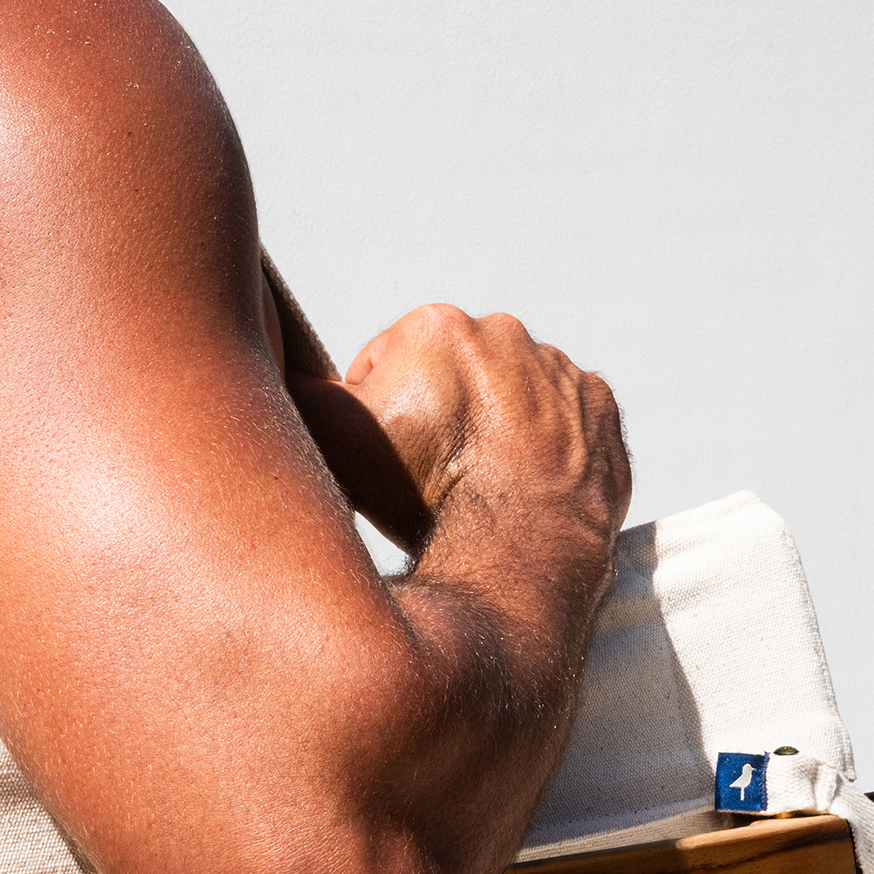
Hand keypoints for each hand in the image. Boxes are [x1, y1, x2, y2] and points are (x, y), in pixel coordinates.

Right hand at [316, 305, 629, 556]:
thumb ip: (295, 394)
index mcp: (436, 326)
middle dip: (439, 410)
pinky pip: (565, 415)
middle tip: (432, 471)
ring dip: (494, 423)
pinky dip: (546, 441)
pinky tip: (526, 479)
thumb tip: (271, 364)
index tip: (387, 455)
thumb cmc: (424, 496)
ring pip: (510, 391)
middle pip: (451, 372)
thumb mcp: (332, 443)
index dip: (376, 413)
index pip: (385, 364)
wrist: (520, 547)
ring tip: (482, 479)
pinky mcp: (601, 404)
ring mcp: (561, 366)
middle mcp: (505, 331)